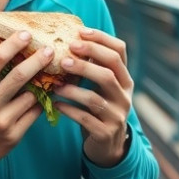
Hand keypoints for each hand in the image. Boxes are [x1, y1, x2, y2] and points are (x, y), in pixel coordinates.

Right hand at [0, 31, 53, 175]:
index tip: (26, 34)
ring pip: (31, 95)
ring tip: (51, 73)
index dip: (13, 43)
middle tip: (50, 50)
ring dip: (43, 83)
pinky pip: (34, 114)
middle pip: (19, 75)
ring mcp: (2, 120)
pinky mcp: (13, 135)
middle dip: (38, 59)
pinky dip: (41, 102)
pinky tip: (45, 94)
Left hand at [54, 28, 133, 167]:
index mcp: (124, 78)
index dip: (101, 39)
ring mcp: (117, 114)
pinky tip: (56, 104)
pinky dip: (68, 110)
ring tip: (54, 85)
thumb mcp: (102, 86)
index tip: (80, 32)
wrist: (108, 145)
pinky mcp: (105, 132)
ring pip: (94, 98)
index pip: (119, 51)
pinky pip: (85, 118)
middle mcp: (124, 94)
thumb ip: (93, 66)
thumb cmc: (99, 107)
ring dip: (72, 89)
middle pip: (108, 71)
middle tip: (64, 56)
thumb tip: (68, 38)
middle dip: (86, 60)